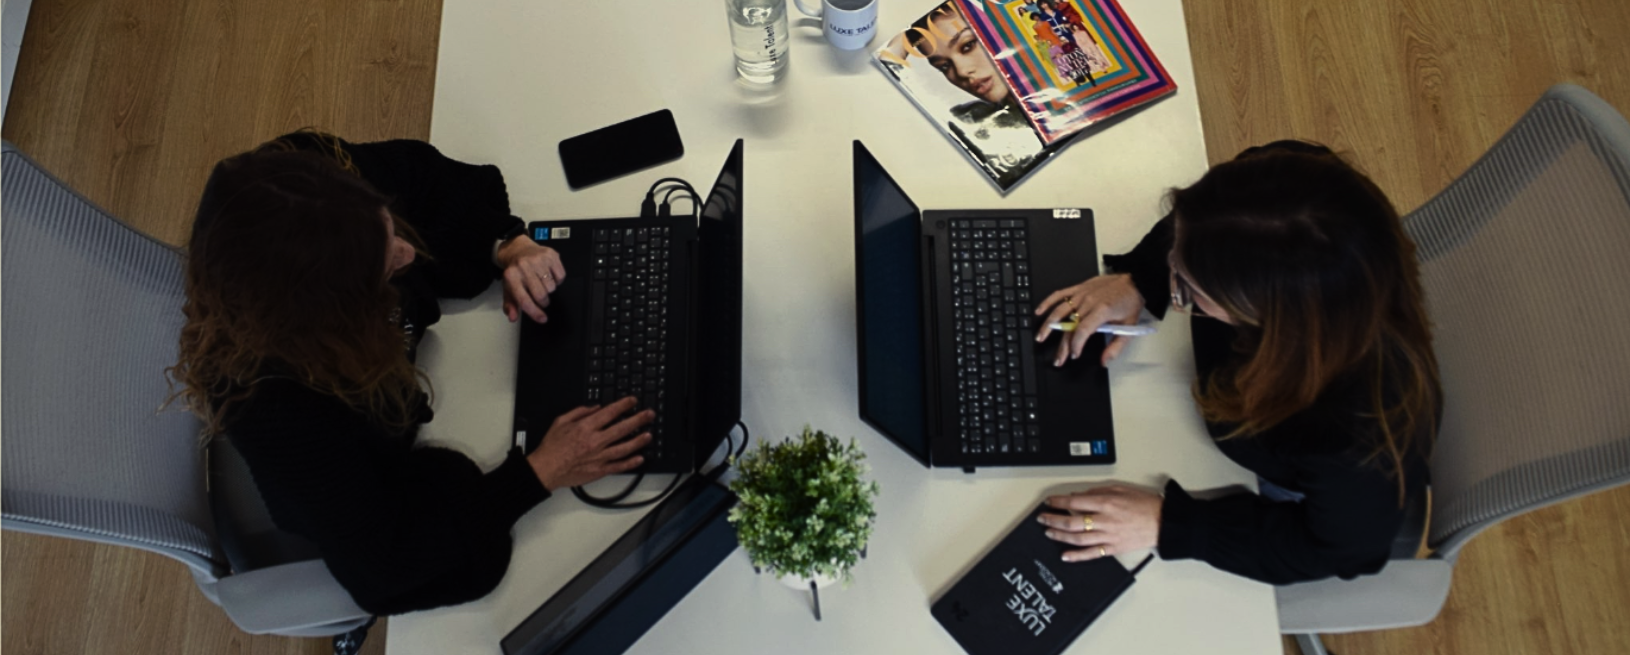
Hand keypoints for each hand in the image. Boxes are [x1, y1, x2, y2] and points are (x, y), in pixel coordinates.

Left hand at [497, 237, 565, 322]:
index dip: (535, 312)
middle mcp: (524, 267)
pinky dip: (557, 280)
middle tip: (541, 299)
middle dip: (543, 302)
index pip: (524, 300)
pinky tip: (550, 275)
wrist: (519, 249)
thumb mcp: (509, 288)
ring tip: (543, 283)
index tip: (542, 319)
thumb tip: (513, 317)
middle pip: (541, 295)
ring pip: (552, 287)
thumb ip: (510, 304)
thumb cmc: (515, 272)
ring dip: (550, 289)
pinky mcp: (550, 255)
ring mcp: (538, 260)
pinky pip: (561, 276)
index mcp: (511, 277)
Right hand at [526, 397, 652, 490]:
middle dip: (638, 420)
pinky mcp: (599, 470)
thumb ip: (579, 412)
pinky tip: (640, 458)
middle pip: (622, 428)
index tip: (633, 401)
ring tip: (649, 435)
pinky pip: (618, 466)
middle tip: (649, 415)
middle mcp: (595, 441)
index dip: (624, 405)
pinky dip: (630, 463)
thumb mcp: (561, 421)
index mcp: (586, 427)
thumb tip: (595, 408)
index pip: (610, 412)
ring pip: (624, 448)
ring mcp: (599, 457)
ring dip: (639, 441)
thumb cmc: (551, 448)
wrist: (545, 469)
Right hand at [1033, 274, 1143, 366]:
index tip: (1074, 355)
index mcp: (1101, 311)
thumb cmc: (1130, 302)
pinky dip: (1047, 302)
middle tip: (1058, 359)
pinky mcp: (1078, 288)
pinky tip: (1039, 311)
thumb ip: (1116, 347)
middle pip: (1069, 326)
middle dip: (1062, 345)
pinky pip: (1059, 294)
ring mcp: (1081, 294)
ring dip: (1048, 325)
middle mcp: (1088, 302)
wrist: (1134, 280)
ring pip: (1059, 311)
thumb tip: (1104, 361)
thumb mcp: (1129, 327)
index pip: (1082, 331)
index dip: (1076, 345)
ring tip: (1040, 337)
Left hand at [1037, 484, 1161, 561]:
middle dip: (1054, 520)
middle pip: (1072, 522)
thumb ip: (1097, 491)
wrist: (1162, 522)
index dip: (1058, 502)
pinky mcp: (1113, 548)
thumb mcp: (1120, 489)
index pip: (1074, 502)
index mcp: (1106, 502)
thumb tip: (1078, 496)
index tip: (1049, 502)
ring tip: (1048, 533)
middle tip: (1042, 518)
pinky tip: (1065, 556)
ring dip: (1060, 536)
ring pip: (1078, 538)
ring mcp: (1108, 536)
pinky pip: (1091, 553)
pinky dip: (1077, 556)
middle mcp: (1105, 520)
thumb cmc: (1144, 504)